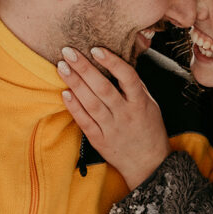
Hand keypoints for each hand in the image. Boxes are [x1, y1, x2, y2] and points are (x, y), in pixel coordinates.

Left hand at [57, 47, 171, 189]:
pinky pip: (85, 122)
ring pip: (91, 103)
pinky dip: (74, 107)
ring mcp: (112, 128)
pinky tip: (64, 93)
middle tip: (68, 51)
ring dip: (75, 83)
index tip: (96, 49)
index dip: (112, 62)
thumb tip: (117, 62)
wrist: (149, 164)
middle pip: (103, 88)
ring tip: (62, 67)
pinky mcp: (100, 140)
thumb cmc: (150, 129)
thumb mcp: (150, 104)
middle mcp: (126, 114)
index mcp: (140, 103)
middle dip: (84, 68)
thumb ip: (135, 86)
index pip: (128, 77)